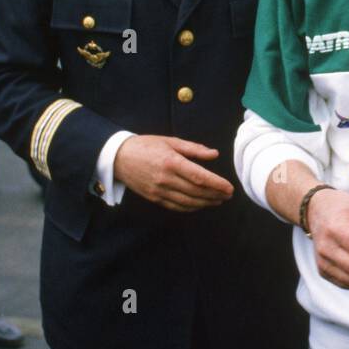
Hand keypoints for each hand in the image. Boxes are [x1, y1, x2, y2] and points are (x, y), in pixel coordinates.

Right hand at [113, 135, 233, 211]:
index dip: (217, 184)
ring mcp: (159, 191)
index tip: (229, 188)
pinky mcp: (154, 198)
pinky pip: (176, 206)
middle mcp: (166, 179)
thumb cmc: (146, 146)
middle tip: (228, 195)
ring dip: (206, 203)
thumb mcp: (171, 141)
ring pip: (188, 202)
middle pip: (196, 192)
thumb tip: (214, 154)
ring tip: (218, 201)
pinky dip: (191, 208)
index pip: (200, 177)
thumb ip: (194, 149)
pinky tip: (200, 205)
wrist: (118, 157)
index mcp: (172, 162)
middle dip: (215, 195)